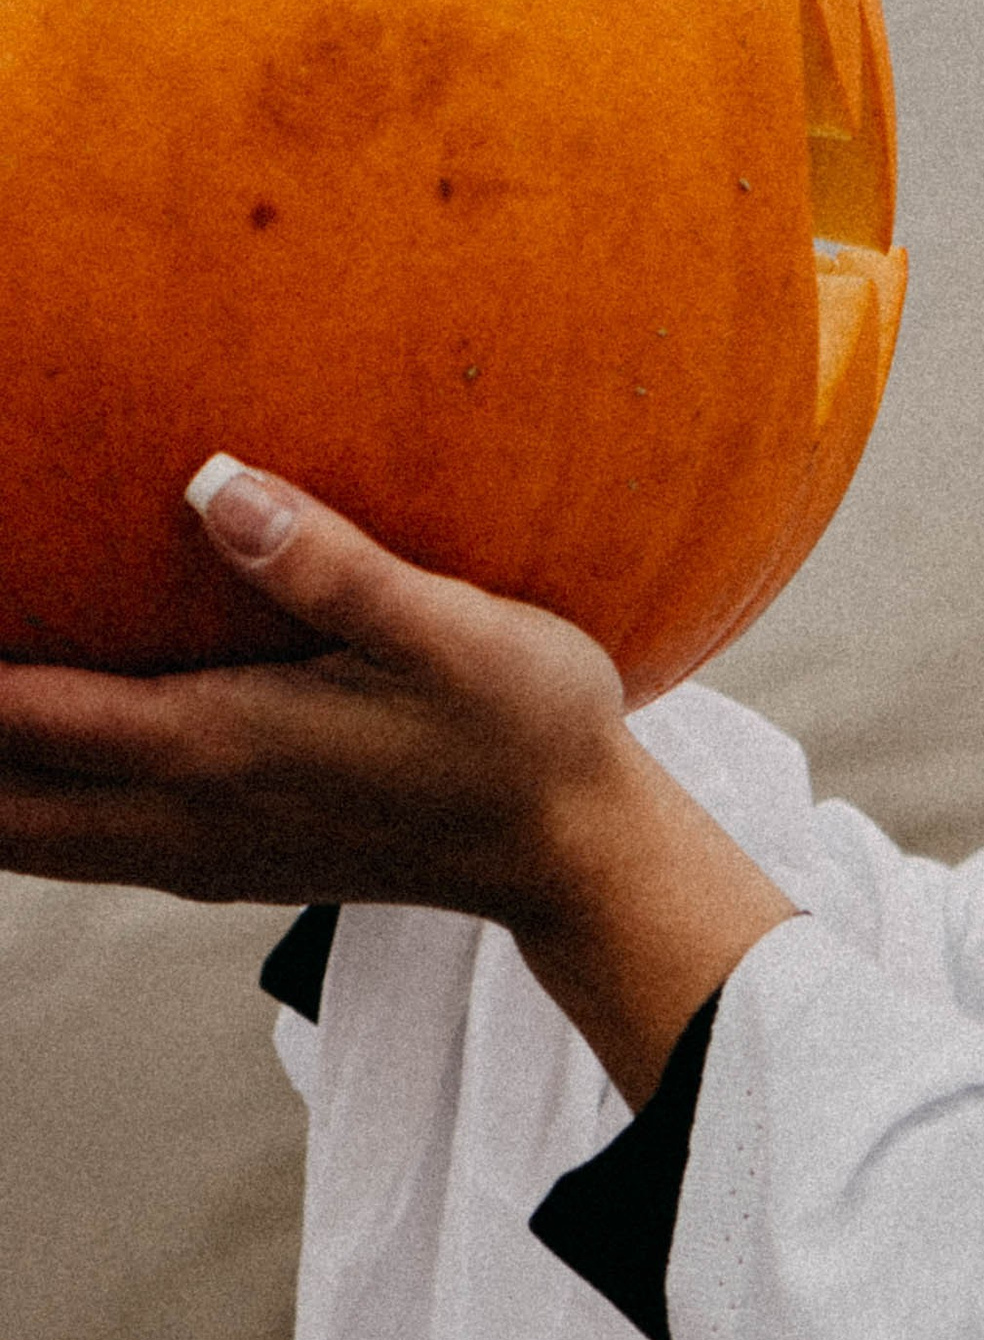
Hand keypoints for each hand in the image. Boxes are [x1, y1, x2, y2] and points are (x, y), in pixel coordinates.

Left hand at [0, 463, 796, 1104]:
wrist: (571, 852)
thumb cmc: (521, 725)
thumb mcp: (447, 633)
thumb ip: (325, 561)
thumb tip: (208, 480)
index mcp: (212, 750)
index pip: (16, 715)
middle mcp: (176, 815)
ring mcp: (190, 851)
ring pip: (13, 834)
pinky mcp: (213, 860)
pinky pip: (61, 840)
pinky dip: (4, 803)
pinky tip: (9, 753)